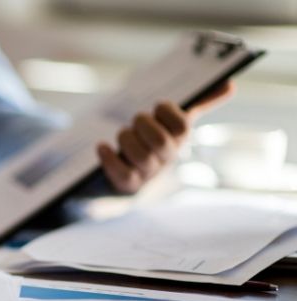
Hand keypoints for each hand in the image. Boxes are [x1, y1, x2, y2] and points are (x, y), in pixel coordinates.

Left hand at [97, 81, 234, 192]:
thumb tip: (230, 84)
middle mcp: (166, 157)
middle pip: (161, 142)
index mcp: (179, 138)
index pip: (182, 126)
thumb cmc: (153, 140)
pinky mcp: (129, 184)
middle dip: (144, 125)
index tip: (158, 105)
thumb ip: (199, 103)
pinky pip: (122, 175)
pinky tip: (102, 147)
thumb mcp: (173, 122)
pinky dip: (110, 159)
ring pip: (141, 158)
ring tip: (122, 134)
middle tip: (136, 120)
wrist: (133, 175)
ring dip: (127, 140)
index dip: (169, 112)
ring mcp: (148, 172)